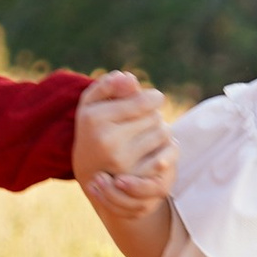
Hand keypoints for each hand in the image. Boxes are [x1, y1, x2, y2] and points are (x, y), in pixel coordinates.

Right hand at [74, 68, 174, 218]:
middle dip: (153, 115)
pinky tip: (154, 149)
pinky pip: (167, 155)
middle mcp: (107, 141)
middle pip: (155, 117)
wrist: (89, 170)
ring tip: (146, 134)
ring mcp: (122, 162)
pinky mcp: (136, 177)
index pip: (143, 102)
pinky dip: (166, 149)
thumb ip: (109, 85)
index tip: (153, 99)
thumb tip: (130, 79)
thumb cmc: (94, 128)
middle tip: (142, 121)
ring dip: (160, 130)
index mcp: (95, 119)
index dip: (153, 98)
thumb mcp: (93, 103)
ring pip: (164, 134)